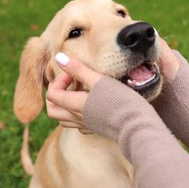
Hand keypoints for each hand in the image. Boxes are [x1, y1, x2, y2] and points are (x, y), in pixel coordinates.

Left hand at [46, 39, 179, 130]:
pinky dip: (77, 115)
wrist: (137, 124)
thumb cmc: (119, 100)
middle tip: (68, 84)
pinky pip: (78, 125)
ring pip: (64, 120)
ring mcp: (86, 125)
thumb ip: (77, 69)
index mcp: (74, 104)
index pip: (52, 94)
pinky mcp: (96, 129)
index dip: (59, 80)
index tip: (74, 74)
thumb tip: (58, 58)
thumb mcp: (98, 79)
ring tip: (77, 93)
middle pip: (53, 110)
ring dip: (65, 106)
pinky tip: (89, 106)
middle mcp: (76, 117)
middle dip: (55, 95)